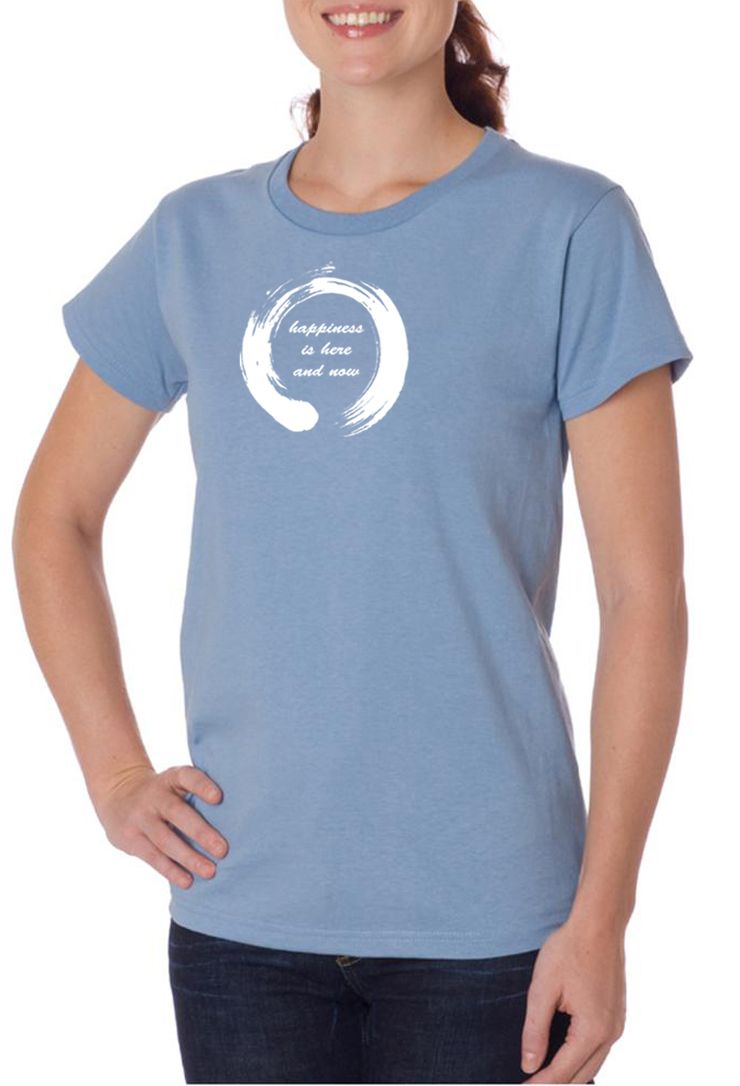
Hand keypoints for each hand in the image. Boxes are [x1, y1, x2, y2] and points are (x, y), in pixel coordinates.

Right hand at [93, 763, 228, 888]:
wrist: (117, 794)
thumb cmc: (162, 793)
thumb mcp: (174, 782)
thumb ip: (196, 793)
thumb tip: (236, 816)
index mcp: (171, 778)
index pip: (187, 777)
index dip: (202, 786)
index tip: (219, 797)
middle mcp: (154, 796)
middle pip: (178, 813)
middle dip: (201, 833)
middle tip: (223, 850)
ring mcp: (140, 817)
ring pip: (166, 840)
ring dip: (189, 858)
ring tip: (210, 871)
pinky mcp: (131, 838)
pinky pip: (153, 857)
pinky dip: (171, 871)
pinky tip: (188, 881)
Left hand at [520, 917, 625, 1082]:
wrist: (599, 924)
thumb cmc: (569, 951)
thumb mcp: (543, 989)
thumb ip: (535, 1031)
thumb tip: (528, 1065)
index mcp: (592, 1030)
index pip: (562, 1072)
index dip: (539, 1085)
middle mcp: (611, 1033)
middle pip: (581, 1076)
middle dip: (555, 1084)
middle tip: (529, 1085)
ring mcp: (617, 1025)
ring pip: (593, 1065)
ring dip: (569, 1074)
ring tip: (544, 1076)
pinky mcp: (617, 1015)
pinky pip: (600, 1049)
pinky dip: (581, 1059)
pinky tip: (564, 1055)